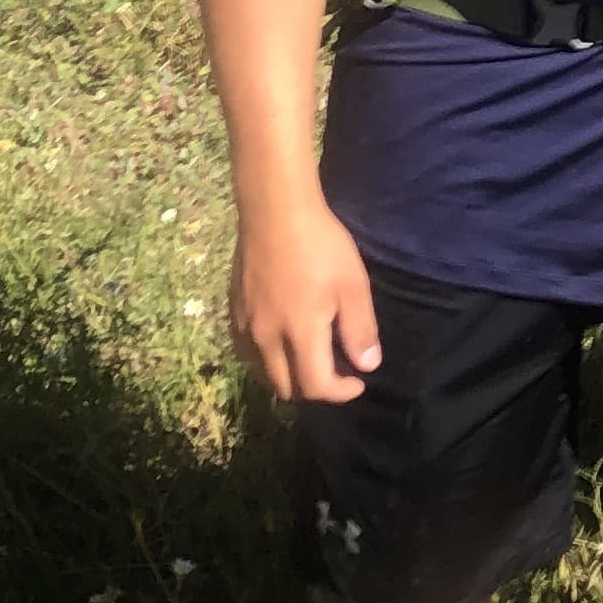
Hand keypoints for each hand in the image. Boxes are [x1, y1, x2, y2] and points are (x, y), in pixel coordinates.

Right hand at [231, 195, 382, 403]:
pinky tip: (281, 342)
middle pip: (286, 387)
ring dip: (287, 377)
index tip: (357, 382)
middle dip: (313, 389)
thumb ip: (359, 330)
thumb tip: (367, 366)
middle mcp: (267, 338)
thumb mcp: (352, 286)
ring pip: (263, 373)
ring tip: (309, 360)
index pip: (315, 387)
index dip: (340, 393)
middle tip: (335, 372)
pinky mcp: (234, 311)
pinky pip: (247, 352)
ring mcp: (246, 325)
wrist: (275, 210)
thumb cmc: (320, 245)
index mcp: (300, 334)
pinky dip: (266, 360)